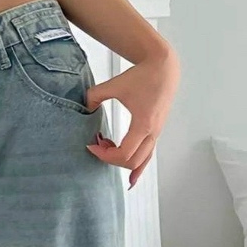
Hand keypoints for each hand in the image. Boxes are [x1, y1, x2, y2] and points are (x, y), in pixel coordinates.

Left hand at [84, 46, 179, 188]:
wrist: (163, 66)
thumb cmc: (142, 75)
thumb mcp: (114, 84)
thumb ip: (95, 96)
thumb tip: (84, 108)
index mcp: (143, 124)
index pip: (123, 154)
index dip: (104, 155)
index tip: (92, 144)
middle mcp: (152, 132)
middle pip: (131, 162)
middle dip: (111, 158)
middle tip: (98, 145)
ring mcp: (156, 134)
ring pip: (141, 162)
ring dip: (123, 162)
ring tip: (107, 151)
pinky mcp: (156, 132)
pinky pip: (148, 156)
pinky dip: (139, 168)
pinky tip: (132, 180)